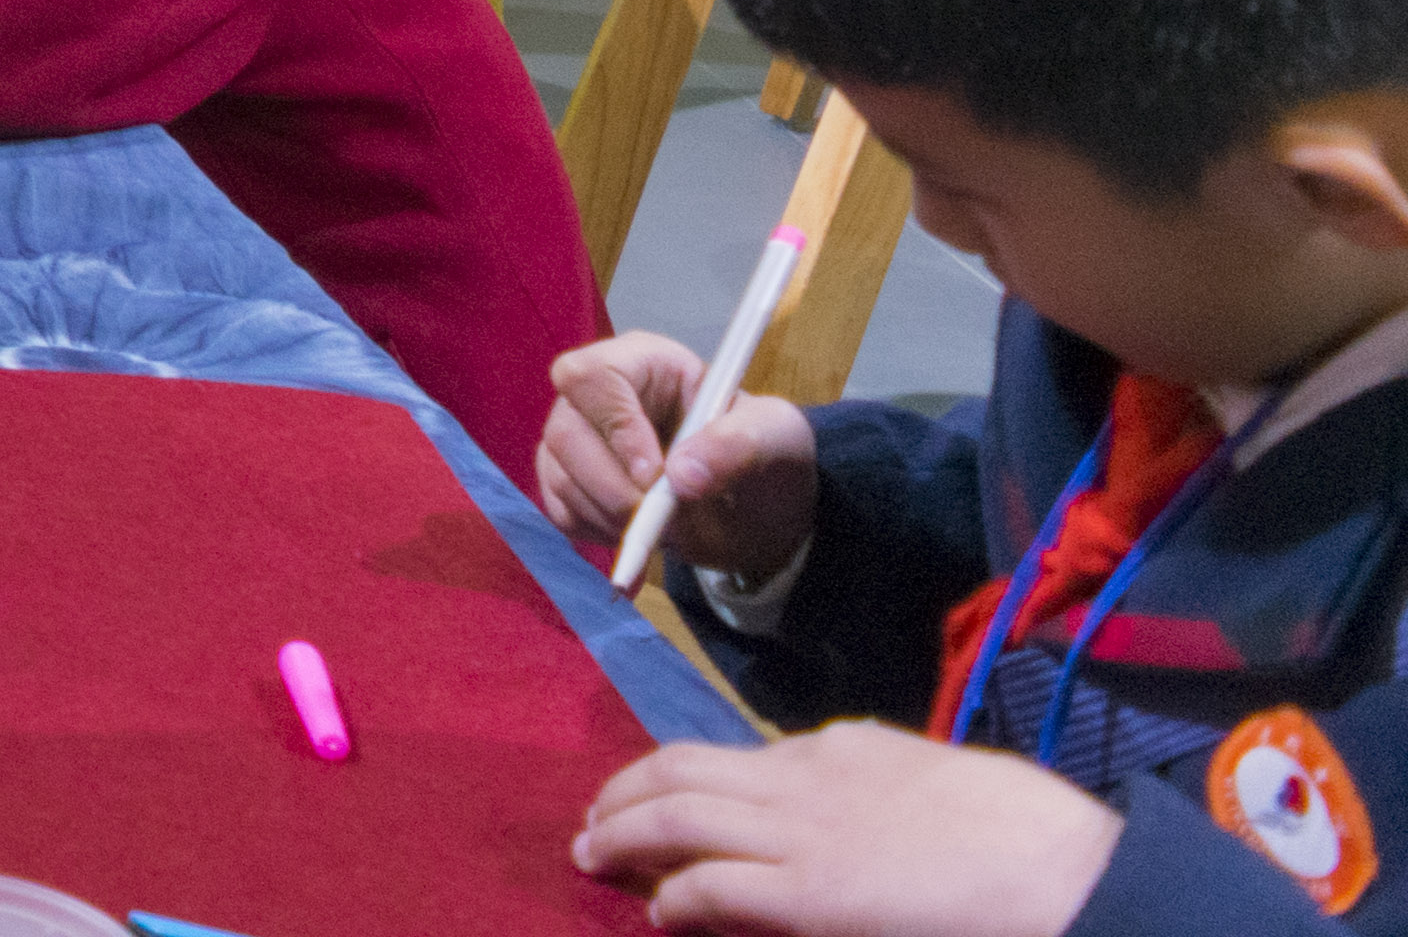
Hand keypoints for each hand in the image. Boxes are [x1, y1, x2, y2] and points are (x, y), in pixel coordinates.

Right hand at [540, 331, 820, 588]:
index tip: (655, 477)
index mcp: (644, 363)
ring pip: (557, 474)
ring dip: (610, 516)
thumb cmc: (767, 456)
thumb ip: (739, 444)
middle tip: (662, 521)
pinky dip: (597, 534)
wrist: (757, 511)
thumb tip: (681, 476)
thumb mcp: (779, 437)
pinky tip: (639, 535)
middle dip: (613, 487)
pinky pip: (559, 510)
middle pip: (565, 431)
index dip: (615, 426)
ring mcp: (577, 439)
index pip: (592, 376)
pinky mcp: (569, 481)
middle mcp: (598, 395)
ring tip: (666, 528)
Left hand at [573, 722, 1120, 934]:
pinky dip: (672, 896)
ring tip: (591, 853)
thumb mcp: (940, 786)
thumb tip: (863, 829)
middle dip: (628, 792)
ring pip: (674, 815)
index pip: (744, 758)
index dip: (694, 782)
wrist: (1069, 872)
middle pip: (682, 768)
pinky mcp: (805, 894)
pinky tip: (655, 911)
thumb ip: (886, 795)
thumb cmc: (1032, 838)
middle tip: (595, 817)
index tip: (668, 800)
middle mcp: (806, 776)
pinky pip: (709, 888)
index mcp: (847, 748)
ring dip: (622, 833)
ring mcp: (800, 833)